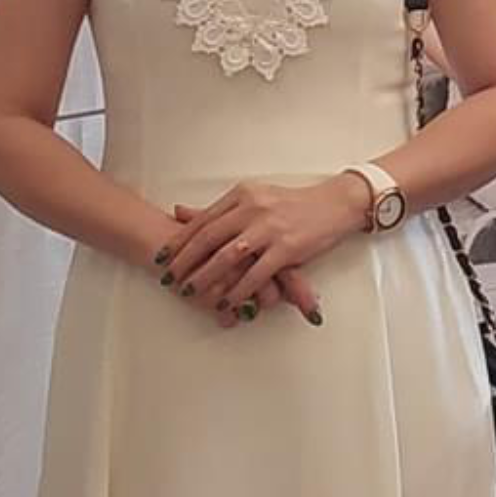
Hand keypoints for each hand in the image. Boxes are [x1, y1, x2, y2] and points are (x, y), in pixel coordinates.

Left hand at [145, 208, 283, 329]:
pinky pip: (256, 273)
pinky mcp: (287, 248)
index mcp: (241, 195)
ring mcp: (269, 228)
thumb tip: (179, 211)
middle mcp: (252, 208)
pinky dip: (239, 289)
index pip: (203, 219)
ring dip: (207, 277)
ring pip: (228, 256)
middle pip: (209, 237)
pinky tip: (227, 301)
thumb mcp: (252, 198)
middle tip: (168, 278)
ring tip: (190, 292)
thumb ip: (219, 210)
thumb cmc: (291, 203)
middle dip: (185, 260)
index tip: (162, 256)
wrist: (334, 204)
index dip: (179, 240)